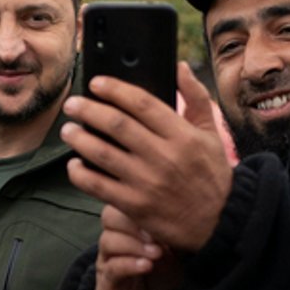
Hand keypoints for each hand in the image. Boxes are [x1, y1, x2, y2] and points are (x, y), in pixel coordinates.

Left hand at [62, 62, 232, 251]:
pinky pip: (99, 186)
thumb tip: (179, 67)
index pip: (141, 103)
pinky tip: (75, 164)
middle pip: (116, 125)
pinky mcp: (135, 206)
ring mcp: (147, 183)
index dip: (114, 89)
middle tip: (72, 105)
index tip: (96, 83)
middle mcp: (163, 157)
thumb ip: (196, 97)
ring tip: (68, 130)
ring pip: (103, 153)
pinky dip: (81, 173)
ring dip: (79, 138)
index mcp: (182, 135)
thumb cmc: (212, 175)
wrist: (220, 222)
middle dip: (88, 110)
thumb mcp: (211, 133)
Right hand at [92, 204, 183, 289]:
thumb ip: (180, 237)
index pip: (126, 202)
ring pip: (109, 240)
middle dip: (134, 222)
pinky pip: (113, 266)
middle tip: (157, 235)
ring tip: (156, 253)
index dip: (143, 206)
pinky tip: (146, 266)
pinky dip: (130, 264)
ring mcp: (108, 258)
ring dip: (135, 245)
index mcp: (128, 224)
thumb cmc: (157, 274)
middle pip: (110, 215)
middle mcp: (113, 237)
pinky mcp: (108, 280)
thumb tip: (199, 220)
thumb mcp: (175, 254)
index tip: (167, 215)